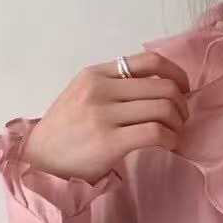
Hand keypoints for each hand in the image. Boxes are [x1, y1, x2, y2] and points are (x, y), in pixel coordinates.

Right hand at [21, 51, 190, 183]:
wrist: (40, 161)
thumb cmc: (65, 131)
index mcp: (96, 74)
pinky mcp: (109, 141)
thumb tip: (158, 86)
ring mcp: (104, 115)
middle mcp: (100, 89)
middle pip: (163, 86)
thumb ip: (113, 86)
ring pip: (163, 108)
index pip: (149, 61)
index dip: (176, 73)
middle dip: (181, 104)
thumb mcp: (82, 95)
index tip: (182, 89)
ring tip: (174, 133)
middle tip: (181, 119)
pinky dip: (171, 139)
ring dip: (178, 123)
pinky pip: (156, 133)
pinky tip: (168, 145)